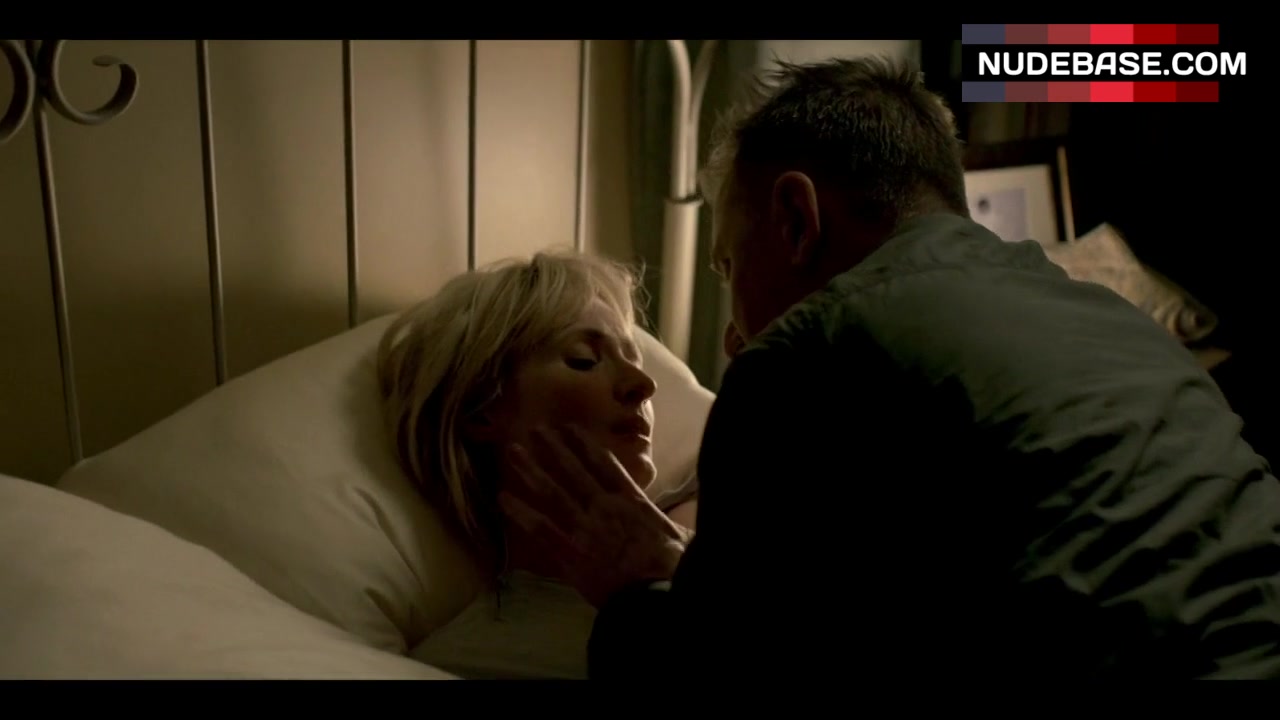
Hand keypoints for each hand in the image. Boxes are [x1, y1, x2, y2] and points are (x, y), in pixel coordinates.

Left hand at [498, 424, 687, 607]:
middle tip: (534, 428)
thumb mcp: (683, 536)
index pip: (605, 464)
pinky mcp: (570, 553)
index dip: (585, 444)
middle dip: (552, 448)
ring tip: (512, 452)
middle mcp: (605, 507)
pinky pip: (540, 529)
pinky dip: (521, 512)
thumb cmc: (676, 569)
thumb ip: (679, 517)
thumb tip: (695, 506)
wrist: (658, 597)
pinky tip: (502, 498)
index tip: (569, 428)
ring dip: (531, 470)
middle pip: (573, 470)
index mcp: (632, 501)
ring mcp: (585, 529)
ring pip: (552, 492)